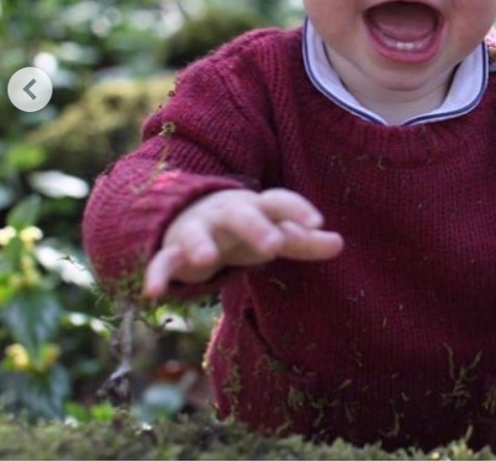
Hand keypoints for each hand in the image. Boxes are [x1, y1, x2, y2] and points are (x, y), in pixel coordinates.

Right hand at [144, 188, 343, 296]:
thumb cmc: (242, 230)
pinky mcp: (172, 252)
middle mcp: (227, 215)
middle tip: (274, 245)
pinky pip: (162, 262)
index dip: (298, 210)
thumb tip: (340, 243)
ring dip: (200, 245)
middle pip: (242, 215)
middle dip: (256, 227)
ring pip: (197, 234)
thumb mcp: (273, 232)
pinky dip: (157, 275)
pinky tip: (154, 293)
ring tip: (207, 260)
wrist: (187, 217)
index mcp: (256, 208)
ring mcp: (197, 231)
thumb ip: (304, 240)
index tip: (318, 223)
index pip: (279, 202)